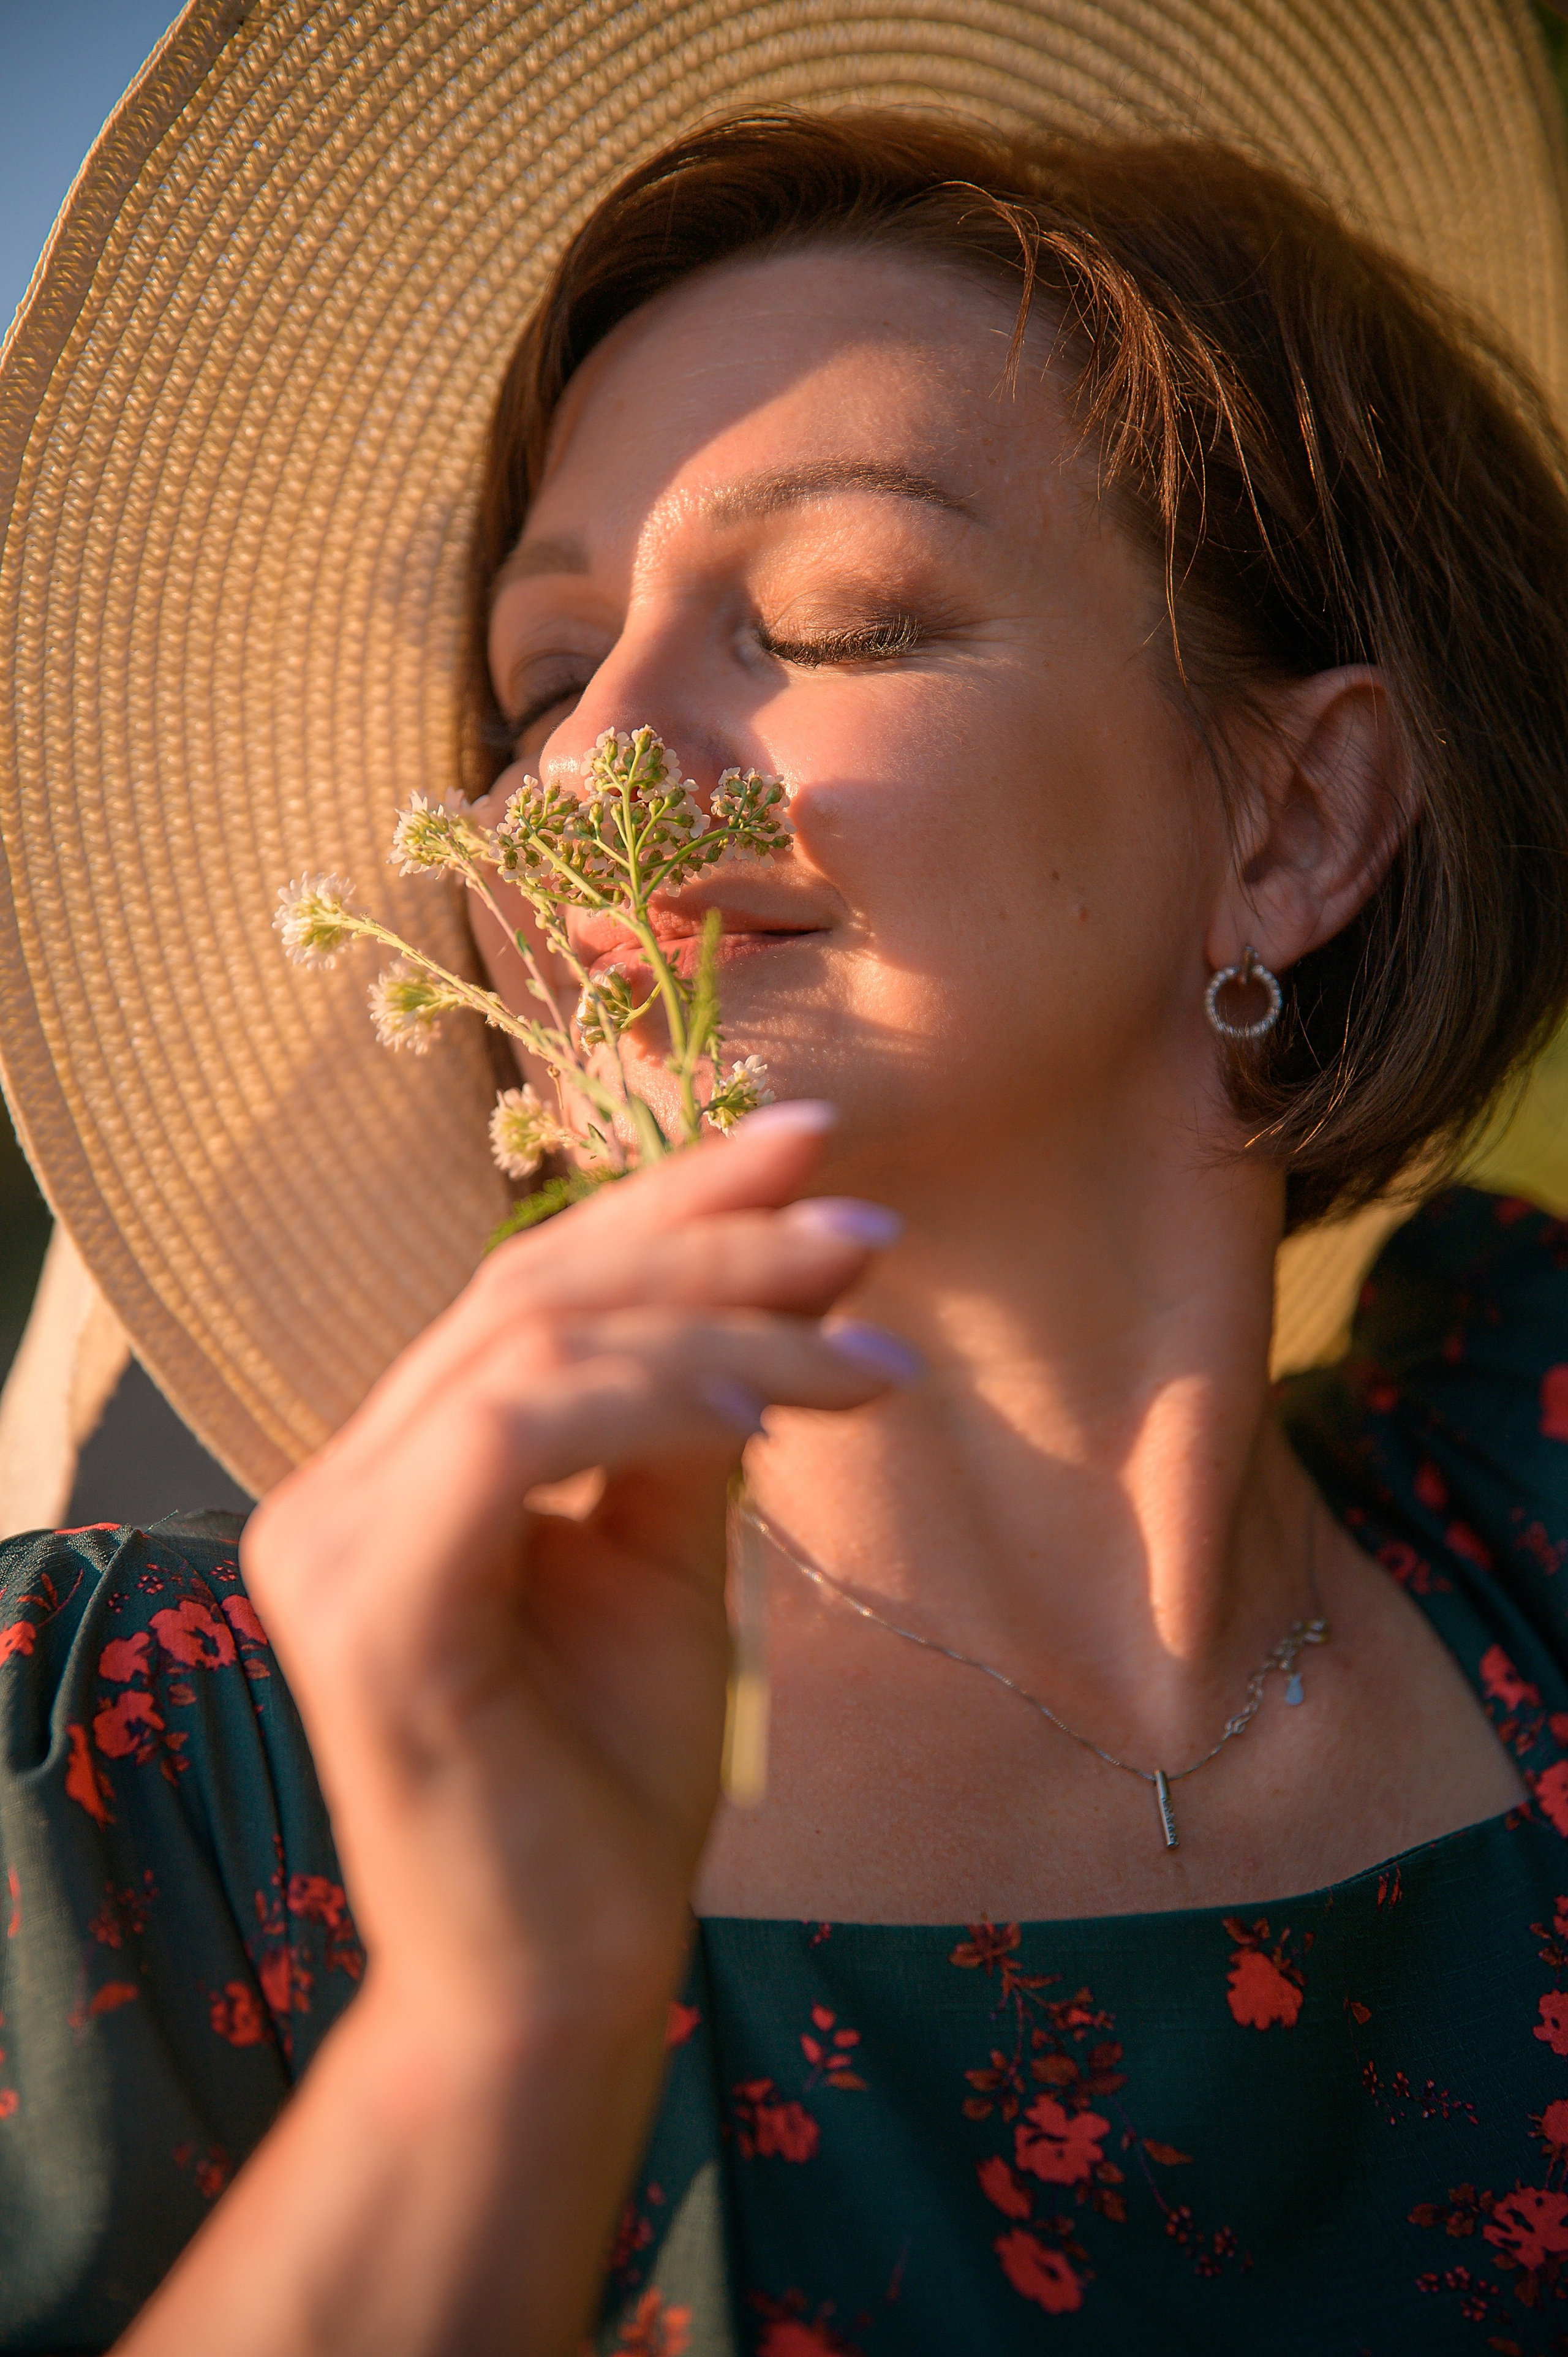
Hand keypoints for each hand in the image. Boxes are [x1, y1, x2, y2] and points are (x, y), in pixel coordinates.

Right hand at [241, 1102, 909, 2036]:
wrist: (559, 1982)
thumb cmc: (610, 1782)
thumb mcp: (663, 1561)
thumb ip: (691, 1420)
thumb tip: (786, 1272)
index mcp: (395, 1468)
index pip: (529, 1289)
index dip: (666, 1199)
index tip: (808, 1140)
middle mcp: (334, 1486)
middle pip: (530, 1294)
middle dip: (712, 1238)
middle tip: (865, 1223)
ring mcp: (328, 1541)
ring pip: (532, 1348)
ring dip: (720, 1327)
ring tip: (865, 1358)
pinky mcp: (366, 1608)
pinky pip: (507, 1437)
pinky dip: (645, 1403)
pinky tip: (762, 1416)